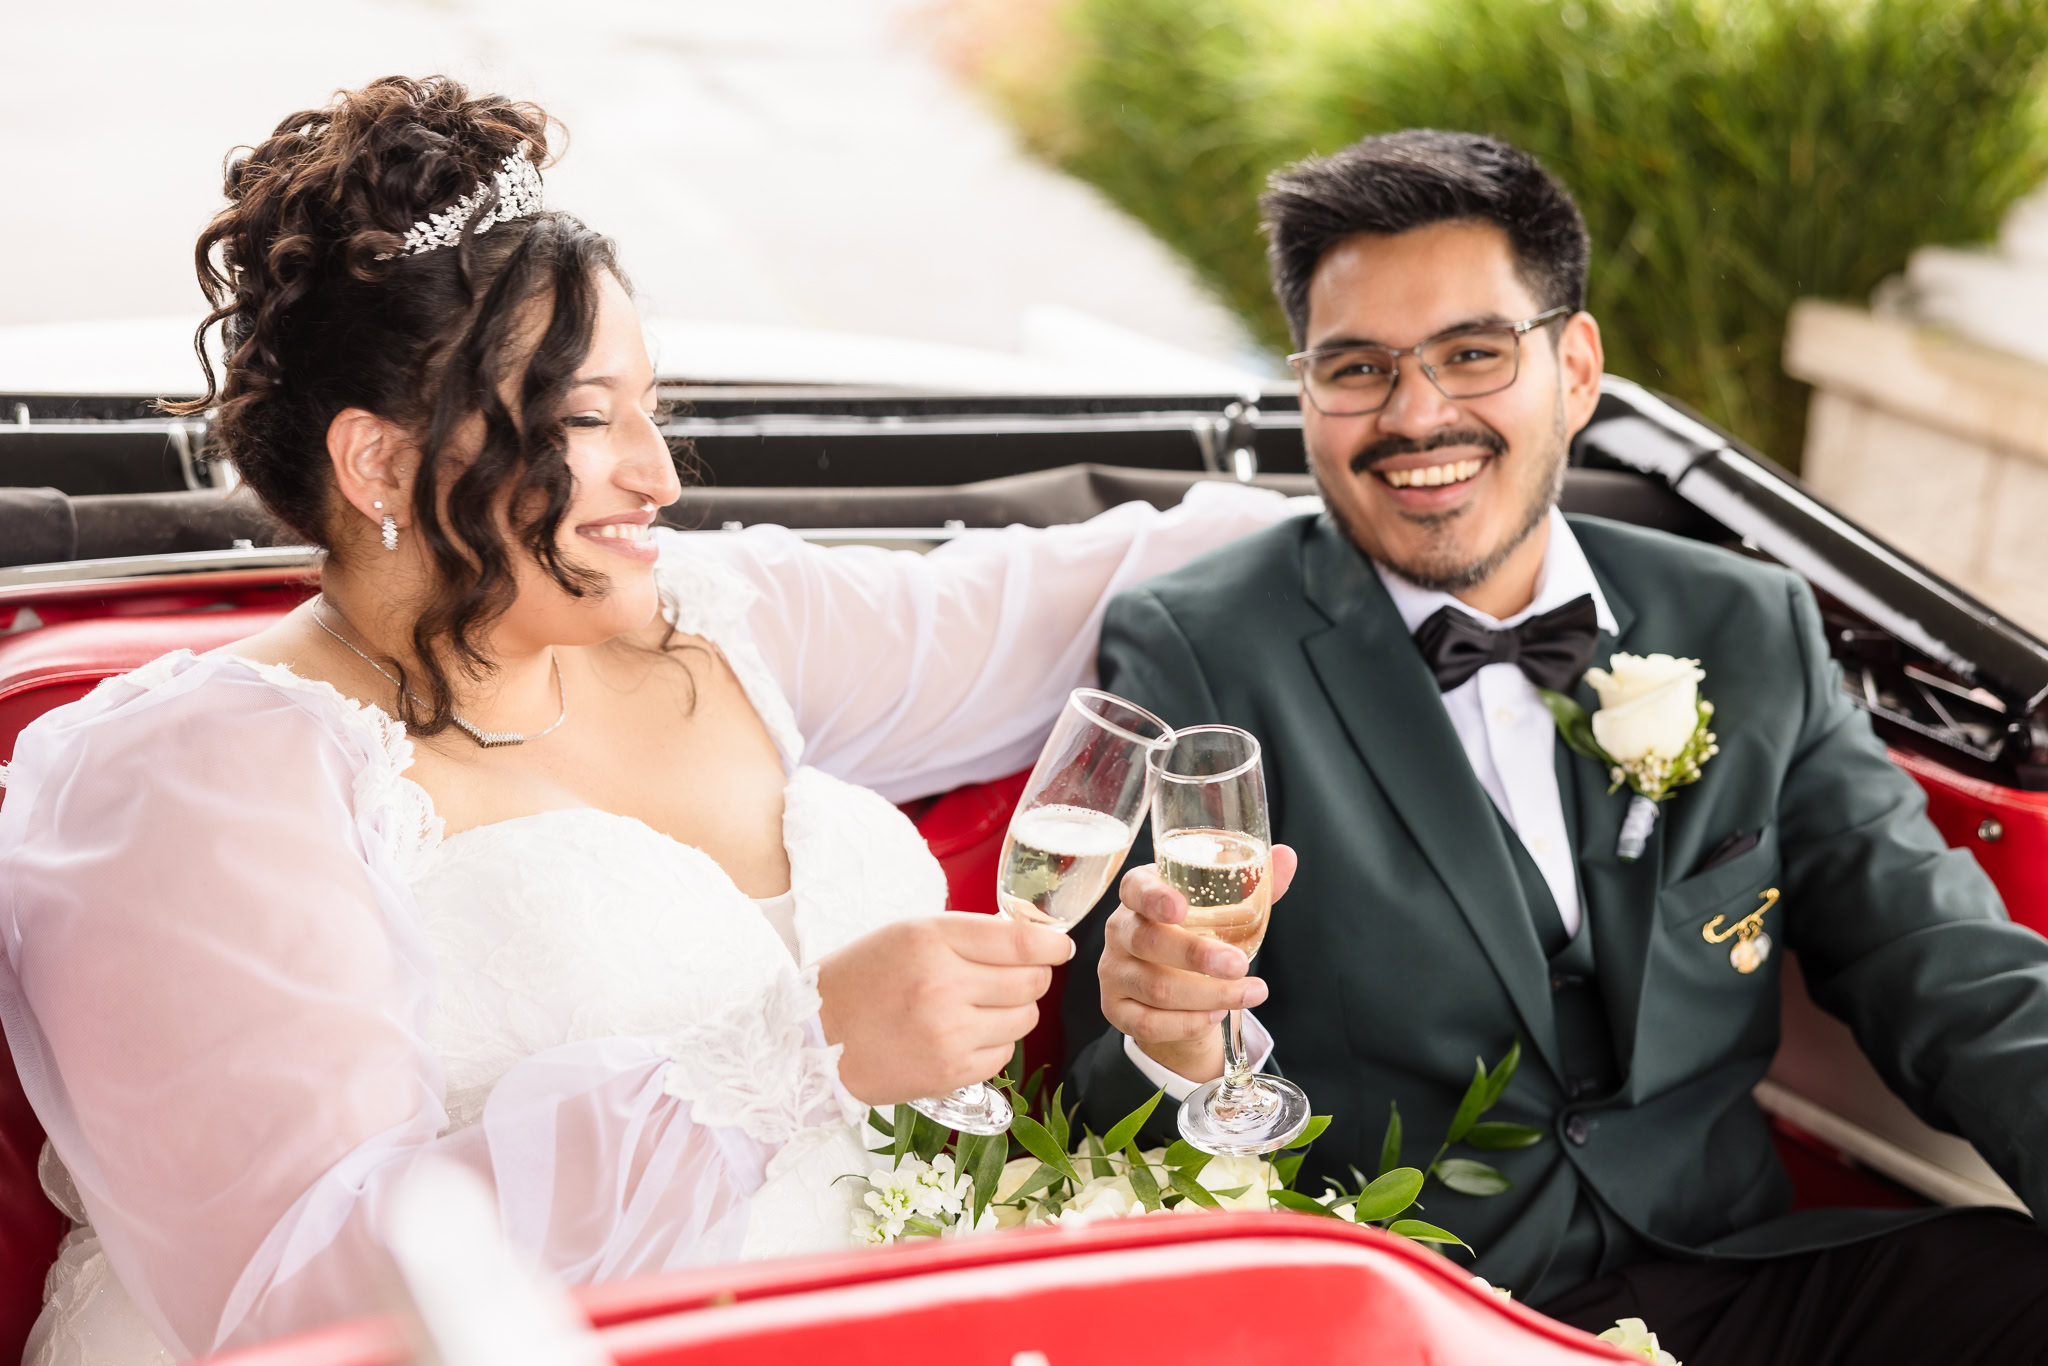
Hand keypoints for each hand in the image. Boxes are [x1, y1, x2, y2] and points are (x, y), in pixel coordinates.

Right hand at [818, 913, 1074, 1105]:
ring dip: (1012, 1012)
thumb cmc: (862, 979)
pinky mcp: (951, 1072)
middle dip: (1031, 976)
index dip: (1051, 944)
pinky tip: (962, 1036)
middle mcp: (944, 985)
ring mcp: (949, 1033)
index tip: (1059, 946)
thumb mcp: (908, 935)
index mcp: (931, 940)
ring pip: (1024, 1019)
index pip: (1020, 940)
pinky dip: (993, 1044)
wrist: (814, 1038)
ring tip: (977, 1008)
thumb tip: (1030, 939)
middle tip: (1010, 977)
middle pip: (1031, 981)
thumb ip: (967, 935)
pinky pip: (1004, 1054)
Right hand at [1097, 844, 1298, 1082]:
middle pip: (1148, 941)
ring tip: (1249, 993)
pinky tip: (1215, 1015)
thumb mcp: (1221, 906)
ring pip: (1156, 988)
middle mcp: (1120, 930)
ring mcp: (1114, 972)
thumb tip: (1287, 856)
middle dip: (1197, 955)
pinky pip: (1148, 1022)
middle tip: (1240, 964)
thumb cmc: (1197, 932)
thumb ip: (1254, 883)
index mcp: (1140, 894)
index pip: (1136, 889)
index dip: (1154, 898)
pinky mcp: (1116, 1009)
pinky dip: (1186, 1023)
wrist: (1173, 984)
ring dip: (1209, 994)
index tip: (1181, 908)